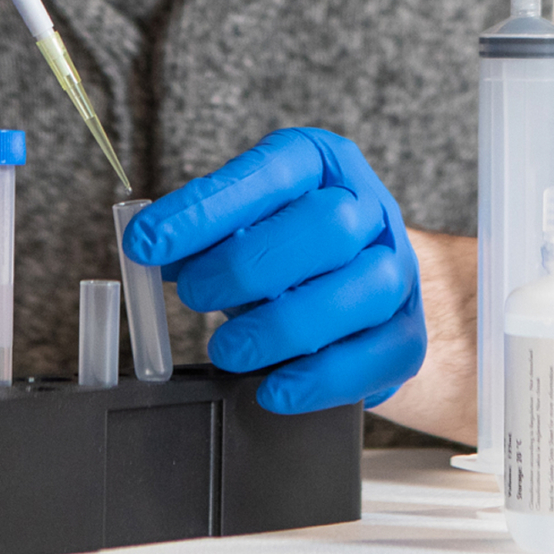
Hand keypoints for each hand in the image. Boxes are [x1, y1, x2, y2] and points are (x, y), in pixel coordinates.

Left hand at [123, 128, 425, 413]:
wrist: (358, 278)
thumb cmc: (287, 246)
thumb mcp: (244, 222)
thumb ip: (204, 233)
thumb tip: (147, 248)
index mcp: (324, 163)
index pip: (270, 173)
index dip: (205, 209)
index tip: (146, 242)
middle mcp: (371, 209)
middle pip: (330, 226)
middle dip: (250, 266)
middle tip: (194, 296)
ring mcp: (398, 271)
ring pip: (362, 291)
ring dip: (283, 327)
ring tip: (227, 349)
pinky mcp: (408, 332)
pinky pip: (379, 356)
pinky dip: (322, 379)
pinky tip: (274, 390)